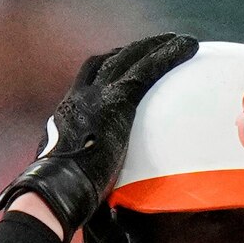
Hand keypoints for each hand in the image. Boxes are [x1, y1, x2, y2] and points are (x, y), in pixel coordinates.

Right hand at [0, 33, 199, 236]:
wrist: (56, 190)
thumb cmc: (62, 196)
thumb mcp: (72, 177)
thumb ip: (87, 173)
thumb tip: (103, 200)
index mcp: (68, 113)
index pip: (88, 80)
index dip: (108, 69)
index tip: (125, 67)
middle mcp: (79, 97)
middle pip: (107, 62)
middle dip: (132, 51)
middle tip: (156, 47)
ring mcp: (96, 95)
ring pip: (128, 58)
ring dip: (154, 47)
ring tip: (180, 43)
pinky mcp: (116, 100)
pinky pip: (147, 69)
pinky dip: (167, 55)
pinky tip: (187, 47)